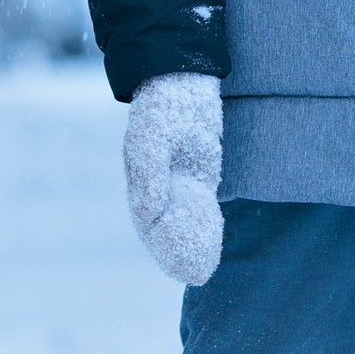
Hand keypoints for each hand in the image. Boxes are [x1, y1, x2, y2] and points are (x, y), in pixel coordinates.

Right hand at [122, 74, 223, 285]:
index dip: (162, 246)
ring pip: (182, 219)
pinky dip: (204, 223)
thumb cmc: (162, 105)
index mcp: (141, 179)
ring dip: (190, 243)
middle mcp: (157, 184)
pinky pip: (198, 203)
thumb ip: (150, 175)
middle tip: (194, 276)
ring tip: (203, 270)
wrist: (181, 77)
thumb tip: (149, 212)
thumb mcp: (153, 137)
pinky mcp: (197, 172)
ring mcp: (177, 178)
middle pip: (164, 227)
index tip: (178, 267)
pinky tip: (213, 239)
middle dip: (177, 252)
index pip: (149, 221)